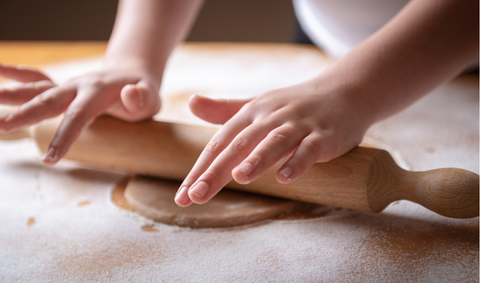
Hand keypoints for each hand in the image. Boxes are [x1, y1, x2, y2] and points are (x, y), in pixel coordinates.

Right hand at [0, 62, 160, 164]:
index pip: (79, 117)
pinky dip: (15, 74)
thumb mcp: (151, 98)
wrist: (133, 73)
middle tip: (2, 125)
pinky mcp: (62, 86)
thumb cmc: (143, 92)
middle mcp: (78, 85)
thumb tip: (130, 94)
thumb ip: (143, 98)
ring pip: (36, 88)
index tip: (50, 158)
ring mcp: (67, 85)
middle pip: (49, 100)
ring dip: (11, 94)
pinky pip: (36, 78)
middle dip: (26, 114)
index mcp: (98, 92)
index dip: (64, 137)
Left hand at [174, 80, 369, 206]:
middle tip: (196, 195)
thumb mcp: (257, 104)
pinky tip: (285, 177)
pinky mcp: (324, 135)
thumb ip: (225, 109)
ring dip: (256, 160)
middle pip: (240, 144)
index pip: (220, 143)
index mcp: (251, 113)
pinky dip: (298, 161)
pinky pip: (310, 149)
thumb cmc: (294, 104)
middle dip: (217, 170)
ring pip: (274, 142)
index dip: (200, 168)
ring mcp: (298, 125)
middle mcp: (271, 117)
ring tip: (238, 177)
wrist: (344, 91)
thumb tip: (191, 102)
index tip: (183, 195)